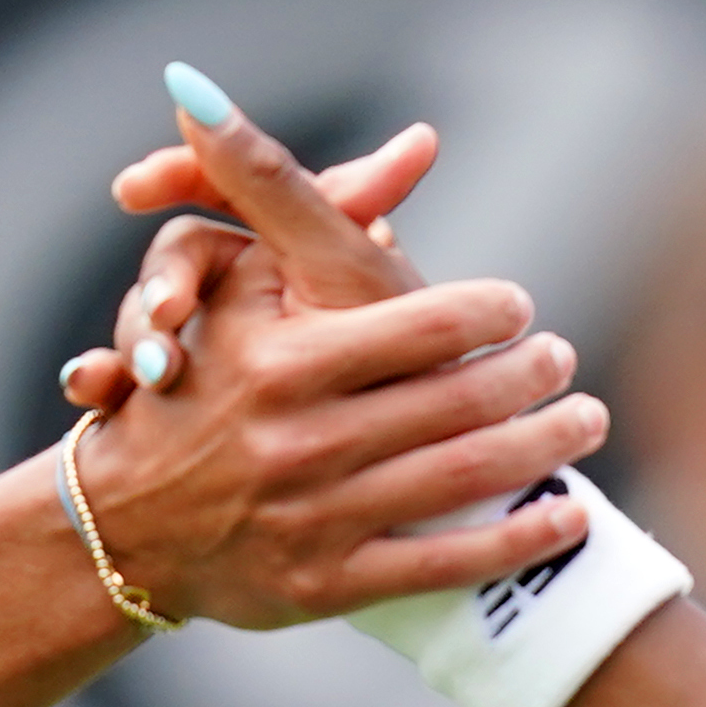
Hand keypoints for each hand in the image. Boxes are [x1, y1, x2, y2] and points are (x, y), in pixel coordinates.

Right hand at [56, 112, 438, 408]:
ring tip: (154, 367)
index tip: (133, 189)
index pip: (206, 195)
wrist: (357, 468)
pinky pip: (113, 383)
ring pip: (139, 323)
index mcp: (268, 247)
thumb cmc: (383, 364)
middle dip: (161, 284)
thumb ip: (364, 212)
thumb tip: (424, 137)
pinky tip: (92, 389)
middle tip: (169, 313)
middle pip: (167, 266)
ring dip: (134, 337)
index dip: (172, 178)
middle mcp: (224, 293)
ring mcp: (189, 353)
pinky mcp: (165, 405)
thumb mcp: (359, 282)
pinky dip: (98, 380)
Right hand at [64, 229, 599, 627]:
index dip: (486, 313)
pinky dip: (516, 538)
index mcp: (281, 363)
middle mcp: (298, 442)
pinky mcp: (326, 586)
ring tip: (584, 417)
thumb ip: (290, 206)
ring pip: (461, 476)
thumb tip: (346, 121)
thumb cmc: (191, 388)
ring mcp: (314, 519)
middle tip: (563, 356)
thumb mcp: (226, 289)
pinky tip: (569, 515)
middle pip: (455, 402)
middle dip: (529, 376)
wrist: (121, 528)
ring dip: (543, 445)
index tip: (519, 304)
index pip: (418, 328)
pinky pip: (443, 563)